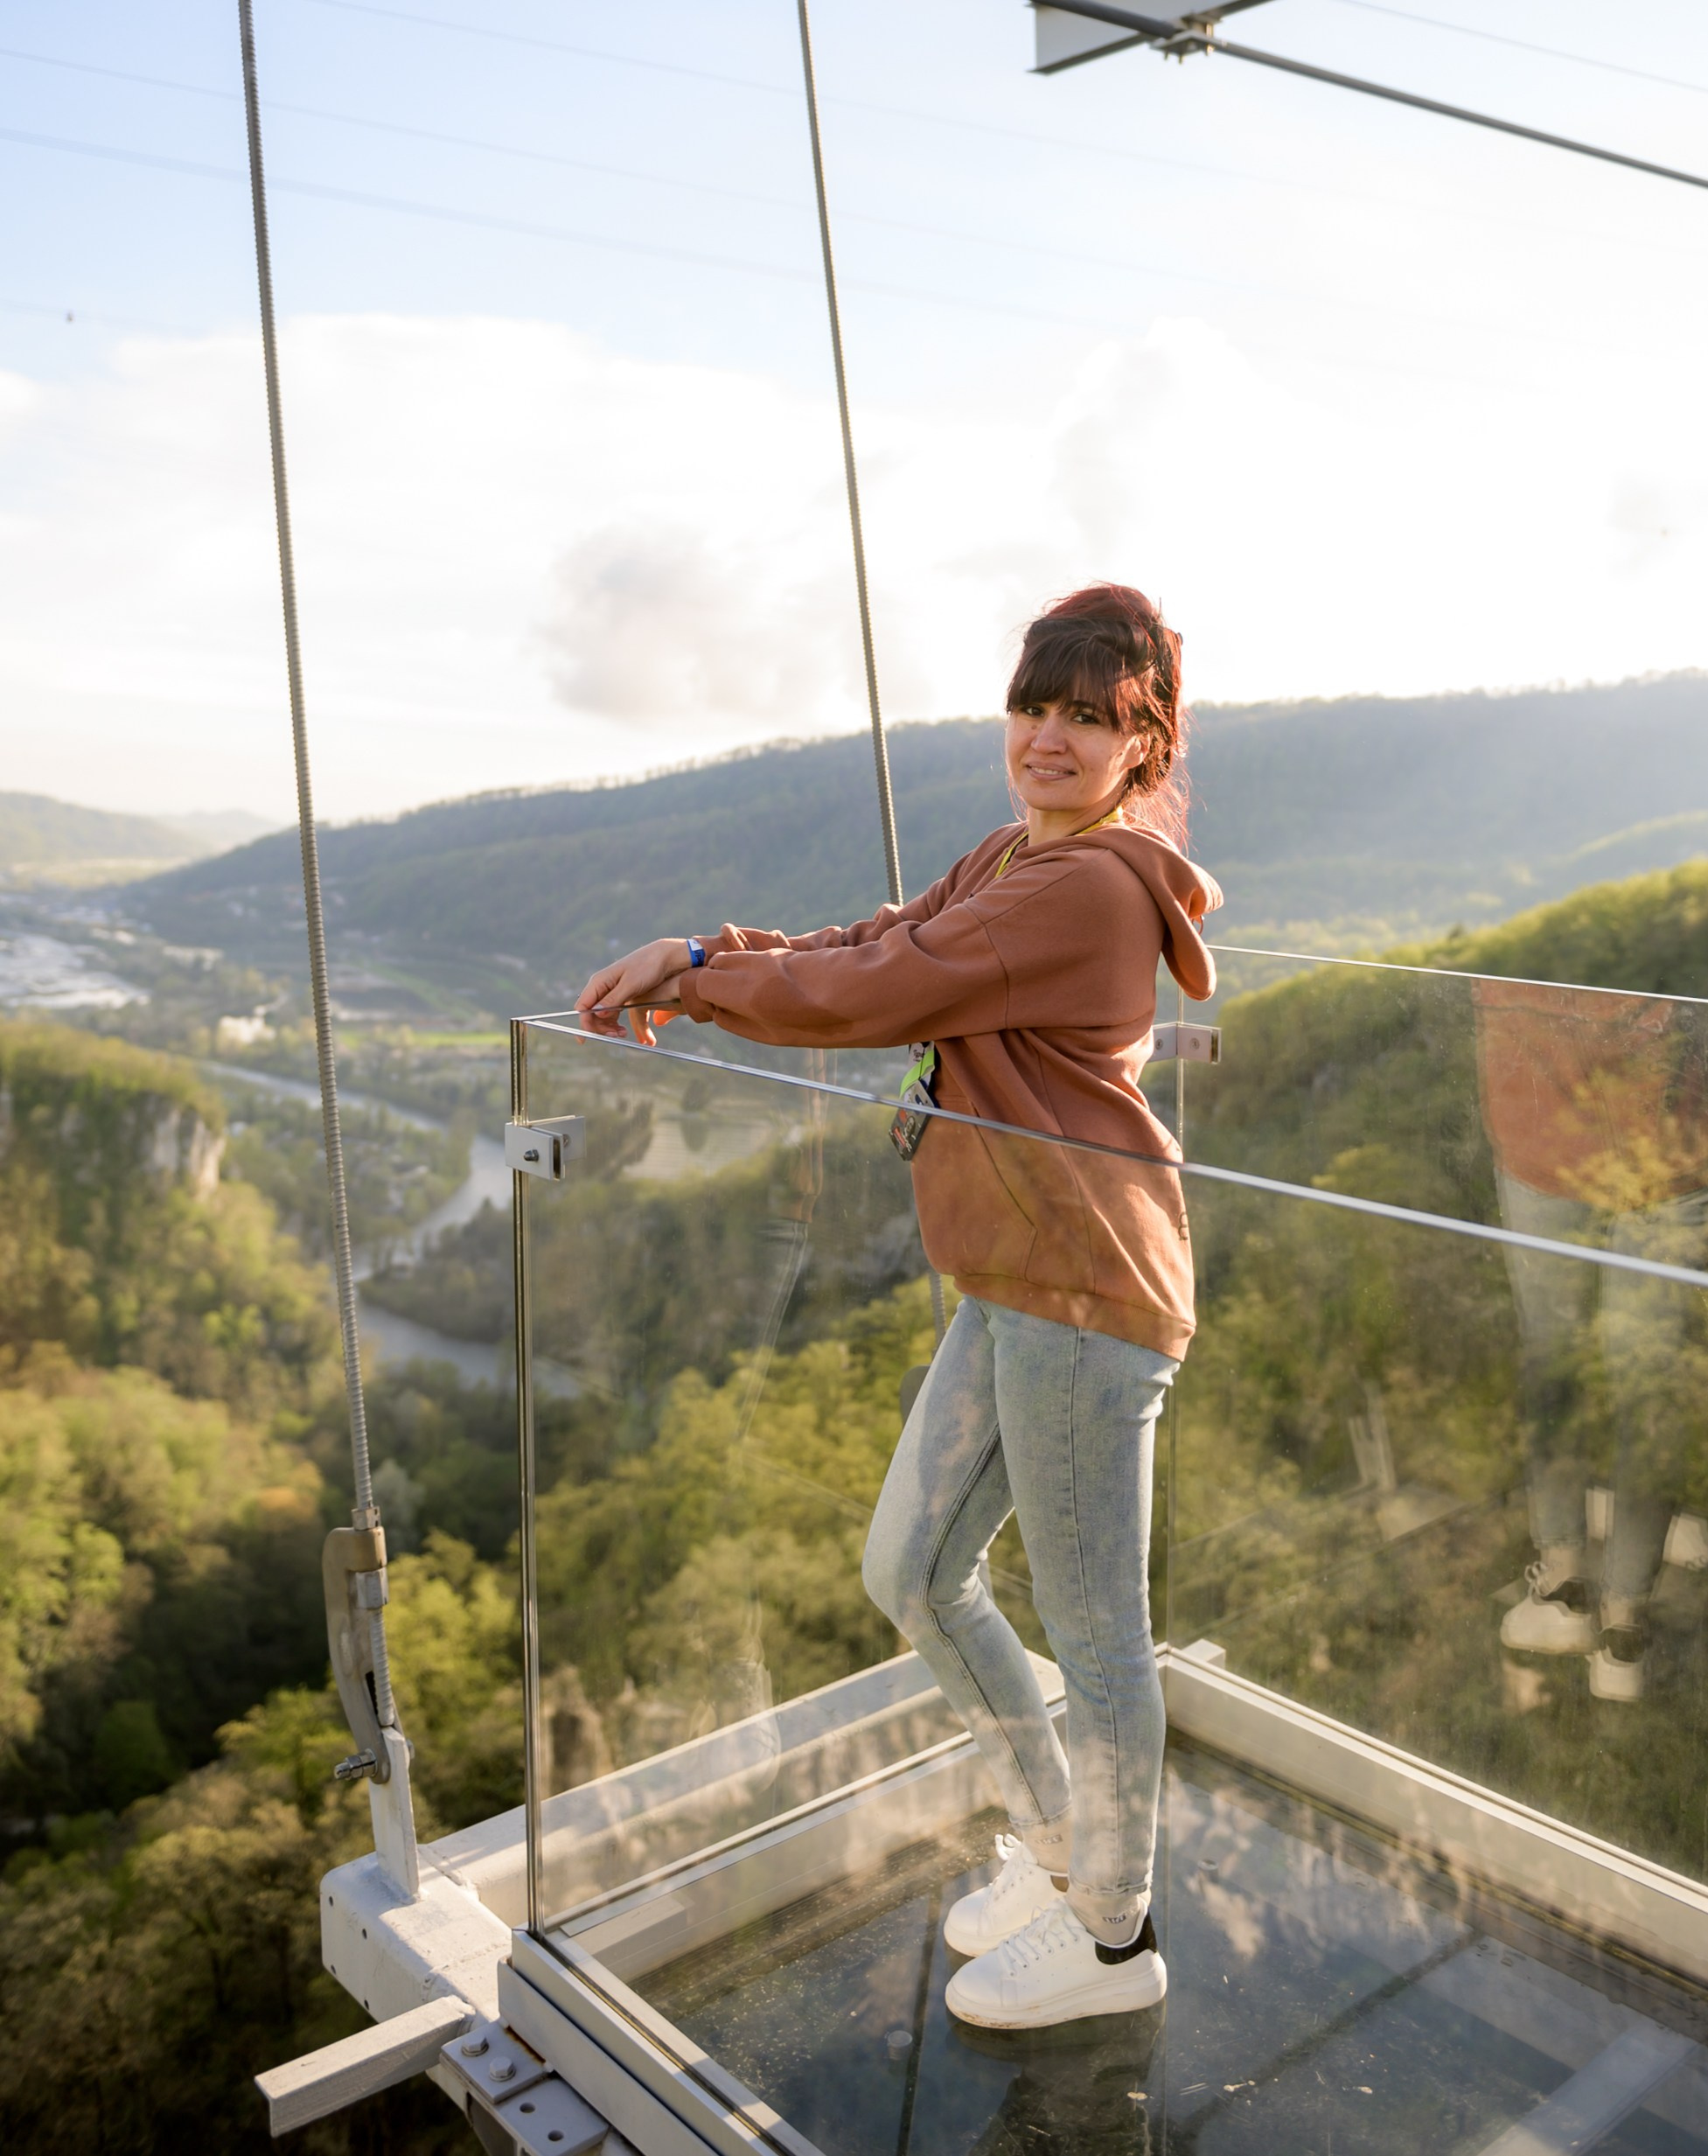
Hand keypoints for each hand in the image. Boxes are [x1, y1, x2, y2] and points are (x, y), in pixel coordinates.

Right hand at [575, 939, 692, 1045]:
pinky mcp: (621, 995)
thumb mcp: (631, 984)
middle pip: (591, 1014)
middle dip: (600, 1027)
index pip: (583, 1006)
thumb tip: (597, 1013)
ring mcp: (611, 991)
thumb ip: (613, 999)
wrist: (665, 958)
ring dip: (609, 1027)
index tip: (588, 1039)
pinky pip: (612, 1013)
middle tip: (616, 1036)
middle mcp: (602, 986)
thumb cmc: (647, 967)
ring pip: (602, 1016)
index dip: (584, 1024)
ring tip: (623, 1034)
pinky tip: (624, 1030)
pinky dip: (616, 1023)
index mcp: (599, 981)